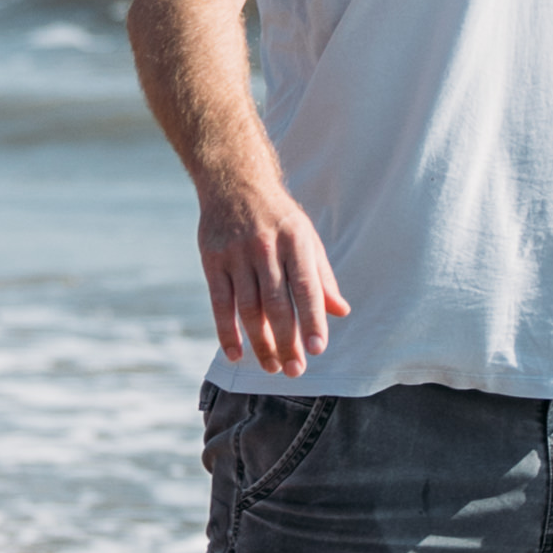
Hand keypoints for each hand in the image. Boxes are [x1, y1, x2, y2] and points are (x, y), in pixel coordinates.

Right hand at [193, 166, 347, 375]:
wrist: (234, 181)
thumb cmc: (279, 217)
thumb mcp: (307, 238)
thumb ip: (322, 277)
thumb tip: (340, 312)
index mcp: (296, 241)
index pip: (306, 287)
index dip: (312, 320)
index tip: (317, 349)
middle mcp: (266, 247)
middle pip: (277, 304)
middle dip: (286, 341)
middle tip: (294, 371)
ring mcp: (236, 253)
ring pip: (248, 308)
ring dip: (260, 343)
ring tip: (271, 368)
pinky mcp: (212, 259)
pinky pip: (220, 302)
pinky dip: (227, 331)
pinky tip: (237, 354)